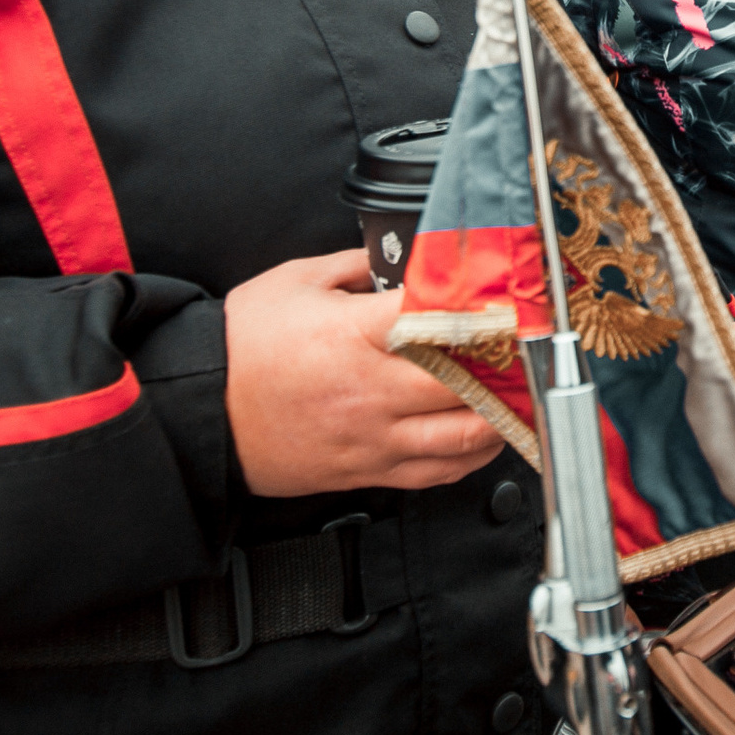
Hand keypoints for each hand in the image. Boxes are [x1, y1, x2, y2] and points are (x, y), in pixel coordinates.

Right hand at [223, 249, 502, 497]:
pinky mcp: (367, 470)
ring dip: (502, 415)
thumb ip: (354, 268)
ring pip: (462, 434)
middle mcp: (371, 389)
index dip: (485, 312)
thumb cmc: (240, 351)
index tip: (514, 305)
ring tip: (520, 395)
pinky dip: (471, 457)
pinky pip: (436, 472)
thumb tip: (395, 262)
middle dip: (507, 366)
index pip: (439, 320)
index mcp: (354, 334)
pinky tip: (485, 437)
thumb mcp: (294, 282)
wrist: (201, 415)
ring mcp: (373, 435)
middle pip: (466, 381)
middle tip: (532, 350)